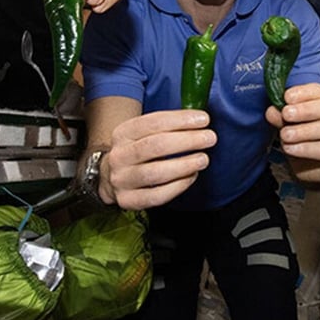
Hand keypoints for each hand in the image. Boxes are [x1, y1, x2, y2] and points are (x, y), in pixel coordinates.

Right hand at [95, 109, 216, 209]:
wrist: (110, 177)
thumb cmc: (137, 151)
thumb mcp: (142, 133)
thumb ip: (167, 126)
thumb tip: (200, 119)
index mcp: (123, 133)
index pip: (152, 122)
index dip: (180, 120)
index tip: (203, 119)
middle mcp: (119, 156)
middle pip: (155, 146)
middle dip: (187, 141)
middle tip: (209, 138)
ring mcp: (121, 180)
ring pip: (155, 173)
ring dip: (184, 165)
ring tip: (203, 159)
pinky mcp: (128, 200)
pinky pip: (156, 195)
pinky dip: (178, 186)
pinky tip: (192, 176)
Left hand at [266, 83, 319, 183]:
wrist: (305, 166)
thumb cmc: (299, 139)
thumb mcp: (287, 124)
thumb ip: (280, 116)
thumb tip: (272, 110)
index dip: (304, 92)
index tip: (287, 97)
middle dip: (305, 110)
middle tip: (286, 114)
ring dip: (304, 131)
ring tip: (285, 135)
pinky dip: (306, 148)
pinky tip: (291, 148)